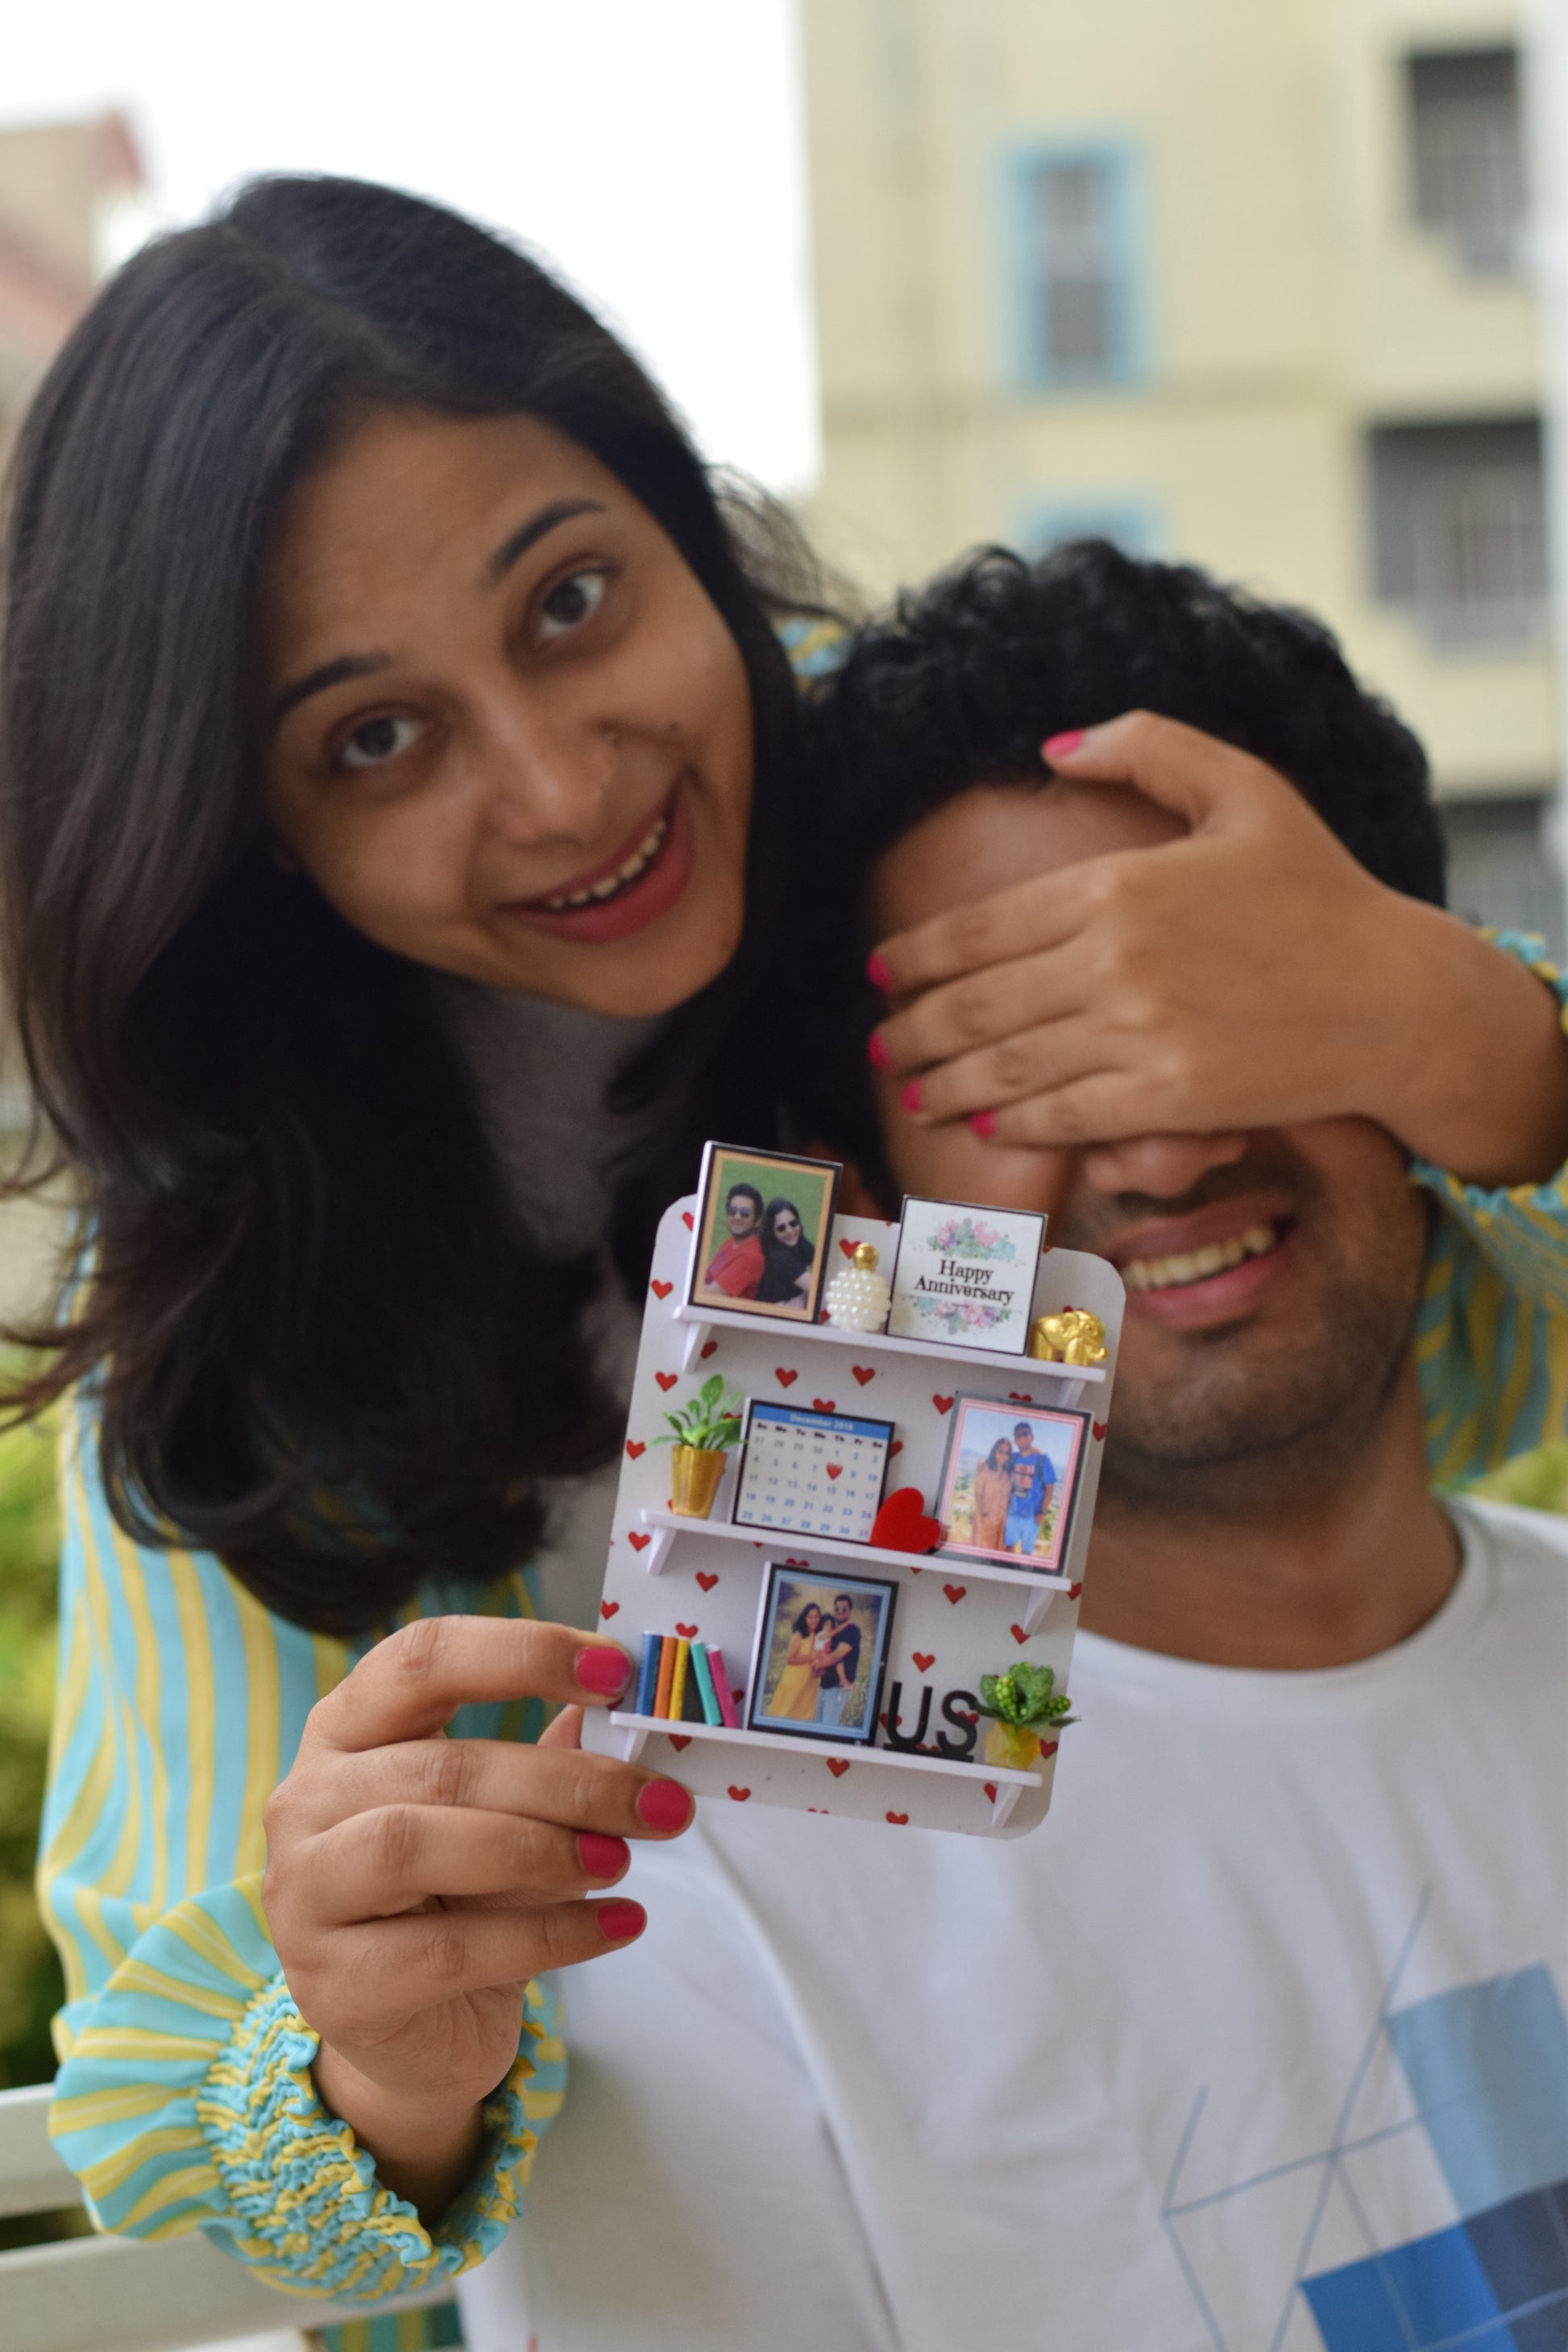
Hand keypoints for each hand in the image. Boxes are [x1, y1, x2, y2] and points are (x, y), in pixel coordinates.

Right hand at [261, 1617, 691, 2215]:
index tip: (617, 1671)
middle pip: (441, 1766)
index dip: (523, 1653)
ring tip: (621, 1860)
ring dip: (542, 1850)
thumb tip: (626, 1708)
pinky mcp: (332, 1987)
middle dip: (567, 1782)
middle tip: (657, 1802)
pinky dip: (547, 1935)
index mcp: (347, 1728)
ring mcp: (304, 1894)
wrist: (418, 2036)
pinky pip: (447, 1950)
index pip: (423, 1659)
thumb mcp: (506, 1815)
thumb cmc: (461, 1899)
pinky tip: (614, 1926)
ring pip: (417, 1846)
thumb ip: (551, 1760)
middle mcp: (306, 1798)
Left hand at [869, 713, 1567, 1186]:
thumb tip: (1051, 745)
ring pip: (1006, 1067)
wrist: (1397, 996)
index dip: (916, 957)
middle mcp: (1115, 961)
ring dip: (944, 1084)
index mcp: (1117, 883)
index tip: (882, 972)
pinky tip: (986, 1127)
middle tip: (877, 1043)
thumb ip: (1147, 746)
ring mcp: (1139, 1036)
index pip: (979, 929)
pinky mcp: (1168, 1101)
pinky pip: (1064, 1116)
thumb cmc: (1320, 890)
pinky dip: (1013, 1125)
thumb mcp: (1244, 787)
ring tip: (912, 1091)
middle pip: (976, 1005)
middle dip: (911, 1029)